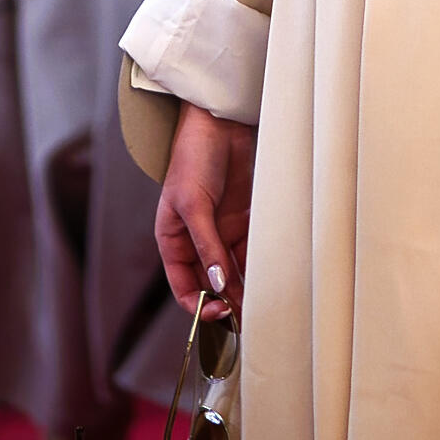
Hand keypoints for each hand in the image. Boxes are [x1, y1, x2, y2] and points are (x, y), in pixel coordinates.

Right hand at [156, 103, 254, 319]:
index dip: (198, 305)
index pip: (183, 286)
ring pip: (231, 273)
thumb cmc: (193, 157)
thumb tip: (216, 285)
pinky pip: (248, 253)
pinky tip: (268, 277)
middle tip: (246, 316)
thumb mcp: (192, 204)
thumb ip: (205, 244)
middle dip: (225, 302)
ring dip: (244, 289)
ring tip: (260, 303)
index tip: (218, 312)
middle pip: (209, 284)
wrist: (219, 123)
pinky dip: (256, 267)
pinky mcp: (241, 222)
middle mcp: (195, 242)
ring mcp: (220, 232)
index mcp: (172, 241)